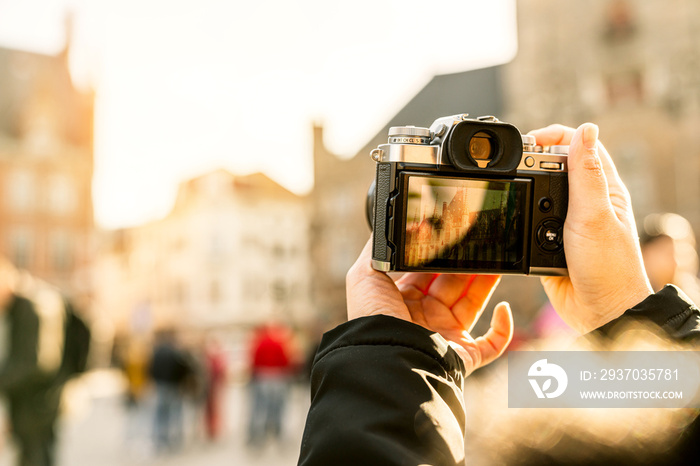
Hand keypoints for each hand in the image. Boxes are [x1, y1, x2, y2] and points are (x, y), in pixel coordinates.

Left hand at [346, 239, 513, 373]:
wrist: (387, 356)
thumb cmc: (372, 318)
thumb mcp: (363, 275)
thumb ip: (378, 248)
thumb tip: (397, 226)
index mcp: (402, 301)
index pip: (428, 272)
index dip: (442, 255)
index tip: (454, 237)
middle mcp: (424, 318)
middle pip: (454, 284)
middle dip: (468, 263)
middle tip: (480, 242)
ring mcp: (445, 336)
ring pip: (474, 304)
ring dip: (488, 282)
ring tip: (499, 260)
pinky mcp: (464, 356)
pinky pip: (492, 345)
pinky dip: (503, 329)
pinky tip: (503, 307)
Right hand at [528, 123, 652, 332]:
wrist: (598, 311)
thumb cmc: (610, 267)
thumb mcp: (595, 215)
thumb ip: (586, 174)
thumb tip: (586, 129)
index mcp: (603, 188)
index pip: (580, 145)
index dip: (555, 135)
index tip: (530, 140)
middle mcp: (585, 202)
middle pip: (554, 165)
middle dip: (531, 160)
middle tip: (511, 163)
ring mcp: (565, 222)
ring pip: (537, 192)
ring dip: (523, 190)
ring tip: (509, 188)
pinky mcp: (547, 241)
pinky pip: (528, 221)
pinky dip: (518, 218)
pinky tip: (513, 218)